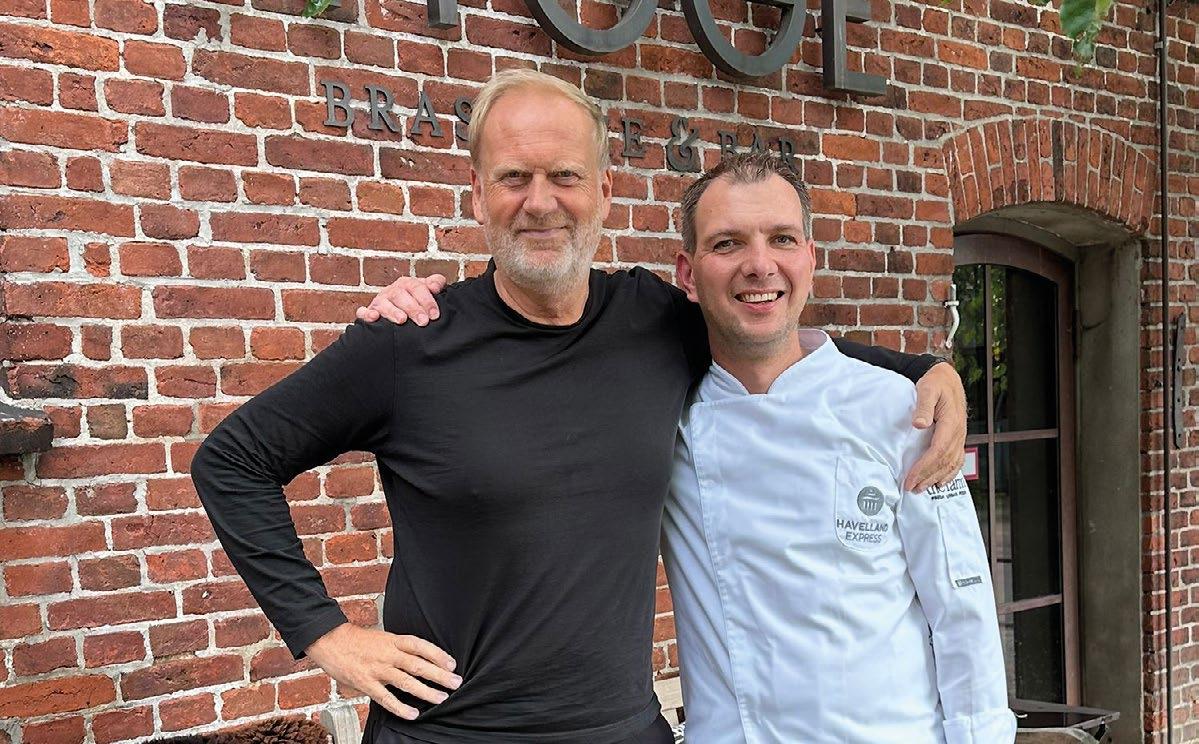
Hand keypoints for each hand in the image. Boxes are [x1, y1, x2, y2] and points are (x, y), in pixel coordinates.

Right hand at [305, 623, 460, 719]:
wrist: (330, 641)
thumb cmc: (356, 640)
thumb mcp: (381, 638)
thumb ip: (398, 648)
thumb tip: (418, 657)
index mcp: (392, 640)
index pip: (420, 645)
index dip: (437, 654)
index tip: (452, 663)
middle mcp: (387, 654)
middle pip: (418, 664)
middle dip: (439, 674)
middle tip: (456, 682)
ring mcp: (377, 669)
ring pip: (406, 681)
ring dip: (426, 691)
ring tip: (441, 698)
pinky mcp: (366, 683)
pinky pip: (386, 698)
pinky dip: (400, 707)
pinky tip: (413, 714)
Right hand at [356, 274, 447, 325]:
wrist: (398, 309)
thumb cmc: (414, 300)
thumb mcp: (425, 290)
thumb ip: (435, 284)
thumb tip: (436, 286)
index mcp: (406, 284)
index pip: (417, 287)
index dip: (427, 300)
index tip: (435, 315)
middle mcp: (392, 291)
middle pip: (400, 295)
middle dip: (413, 308)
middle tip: (423, 321)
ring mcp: (379, 301)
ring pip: (384, 303)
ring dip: (392, 311)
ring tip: (402, 320)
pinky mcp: (369, 312)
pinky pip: (363, 312)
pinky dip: (366, 314)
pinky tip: (374, 318)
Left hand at [905, 361, 966, 491]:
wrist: (947, 379)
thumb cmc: (935, 383)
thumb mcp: (927, 389)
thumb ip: (924, 406)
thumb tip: (919, 424)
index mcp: (951, 423)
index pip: (937, 451)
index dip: (924, 467)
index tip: (911, 478)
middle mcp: (958, 432)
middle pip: (943, 461)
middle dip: (927, 476)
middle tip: (911, 488)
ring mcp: (960, 436)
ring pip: (950, 463)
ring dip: (936, 477)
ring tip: (921, 488)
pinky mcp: (957, 437)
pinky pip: (956, 459)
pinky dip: (949, 473)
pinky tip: (940, 481)